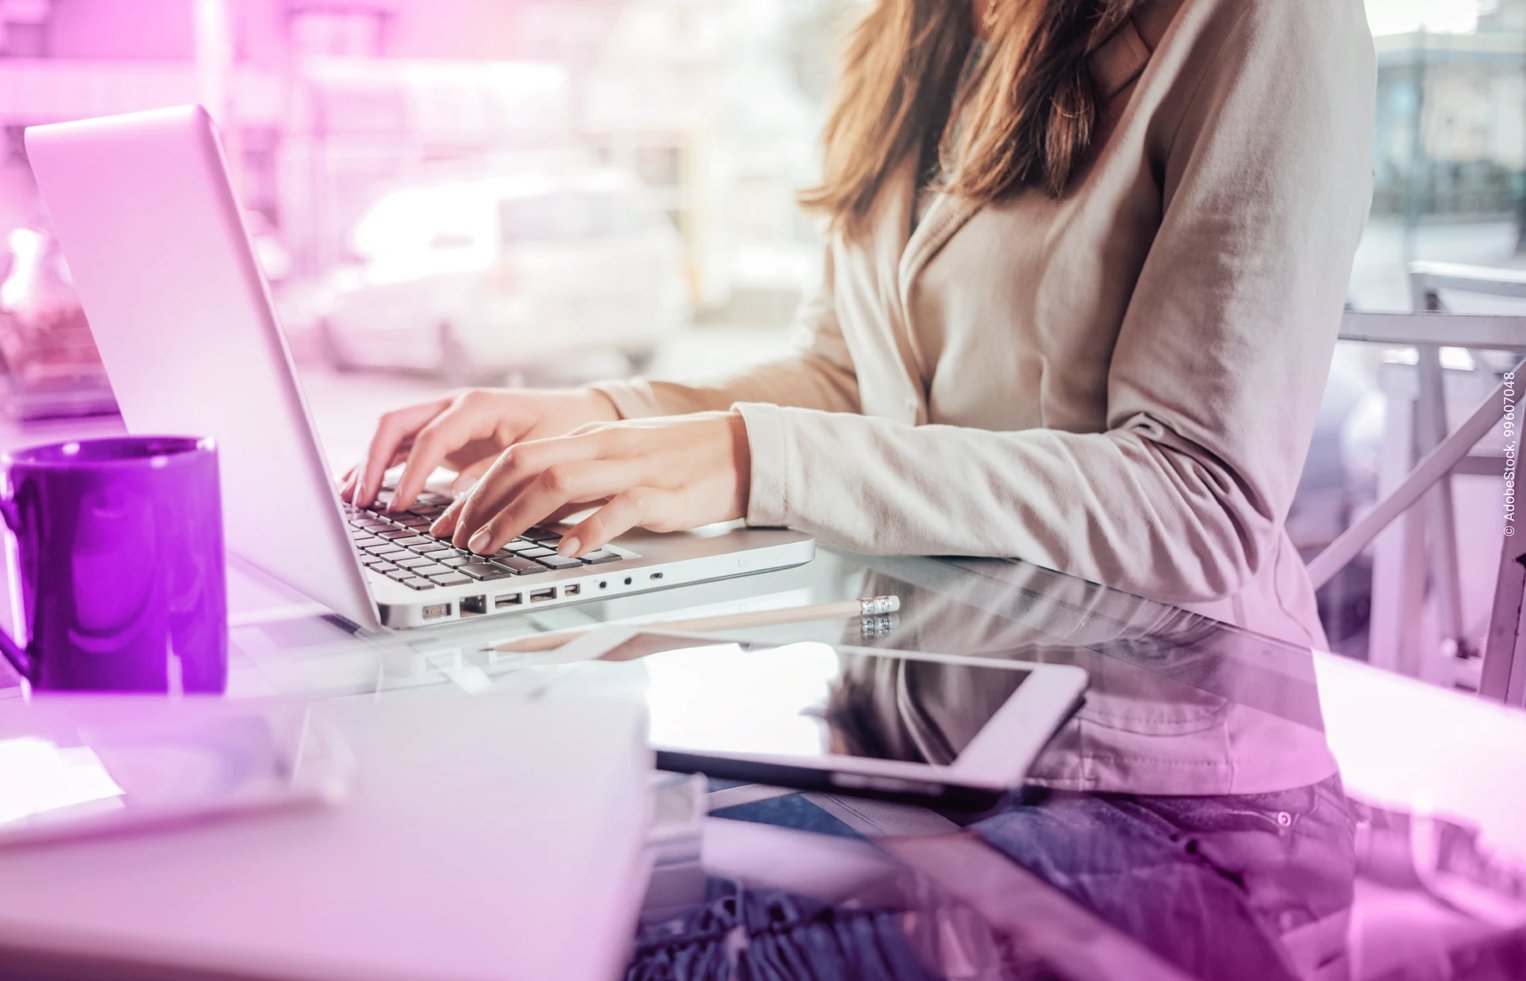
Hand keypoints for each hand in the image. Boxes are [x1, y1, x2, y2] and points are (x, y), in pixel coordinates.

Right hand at [339, 388, 619, 510]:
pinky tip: (365, 486)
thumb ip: (496, 475)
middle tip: (359, 500)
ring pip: (394, 432)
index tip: (397, 505)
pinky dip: (383, 463)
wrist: (580, 415)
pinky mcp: (447, 432)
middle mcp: (455, 404)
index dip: (410, 473)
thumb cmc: (563, 432)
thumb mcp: (537, 455)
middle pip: (397, 424)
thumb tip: (454, 497)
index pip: (431, 437)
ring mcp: (448, 416)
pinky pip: (405, 444)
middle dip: (372, 461)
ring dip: (369, 461)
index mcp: (477, 405)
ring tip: (349, 496)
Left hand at [431, 411, 751, 557]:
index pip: (518, 456)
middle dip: (482, 504)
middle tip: (458, 539)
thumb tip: (534, 512)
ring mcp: (630, 468)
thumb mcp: (621, 460)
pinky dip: (586, 531)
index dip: (477, 490)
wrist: (743, 450)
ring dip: (514, 518)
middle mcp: (602, 448)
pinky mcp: (660, 493)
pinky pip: (616, 509)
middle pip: (524, 465)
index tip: (453, 522)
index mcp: (590, 439)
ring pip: (557, 484)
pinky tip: (566, 551)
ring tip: (490, 547)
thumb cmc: (684, 460)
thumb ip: (581, 480)